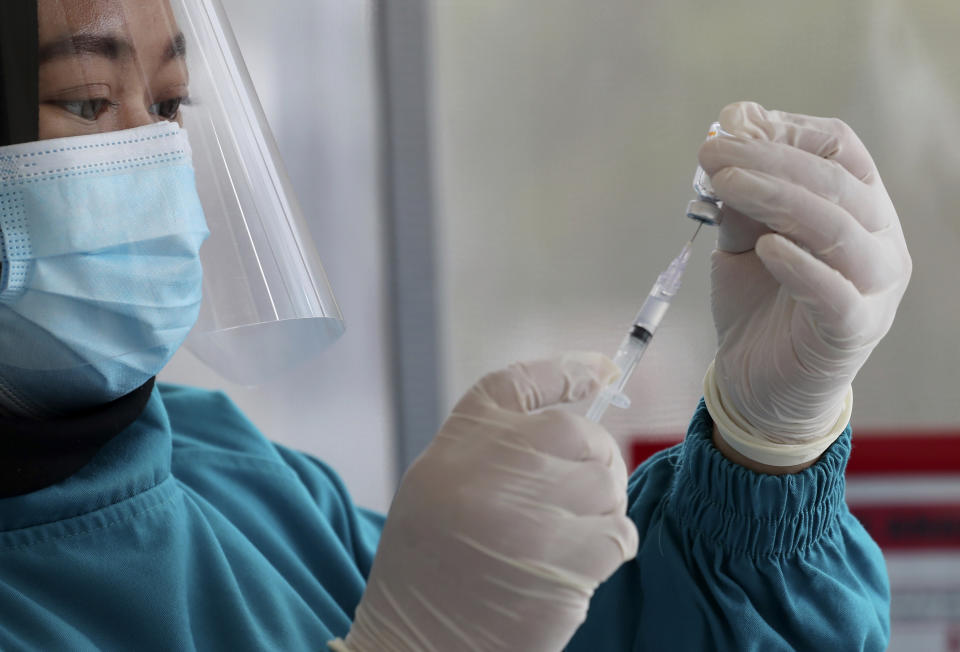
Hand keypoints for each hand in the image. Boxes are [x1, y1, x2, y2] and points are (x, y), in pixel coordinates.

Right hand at [332, 353, 637, 651]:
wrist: (417, 643)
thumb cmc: (430, 564)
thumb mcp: (439, 482)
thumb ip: (497, 446)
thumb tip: (578, 422)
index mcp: (459, 442)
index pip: (523, 382)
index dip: (570, 371)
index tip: (603, 370)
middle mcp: (493, 467)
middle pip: (583, 434)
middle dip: (595, 460)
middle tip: (579, 492)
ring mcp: (531, 514)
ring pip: (608, 485)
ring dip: (601, 509)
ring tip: (564, 537)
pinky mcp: (565, 563)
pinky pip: (618, 534)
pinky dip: (607, 548)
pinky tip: (571, 565)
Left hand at [697, 102, 910, 463]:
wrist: (758, 383)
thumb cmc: (757, 302)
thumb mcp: (742, 240)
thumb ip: (740, 198)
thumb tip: (728, 134)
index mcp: (857, 207)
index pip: (839, 148)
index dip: (786, 130)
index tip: (731, 125)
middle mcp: (878, 240)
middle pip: (834, 181)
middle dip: (767, 159)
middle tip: (711, 152)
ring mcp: (874, 287)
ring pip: (836, 226)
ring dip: (775, 196)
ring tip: (722, 182)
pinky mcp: (853, 330)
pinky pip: (834, 290)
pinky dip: (799, 263)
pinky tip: (764, 245)